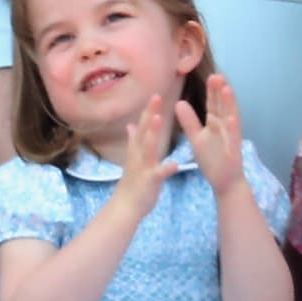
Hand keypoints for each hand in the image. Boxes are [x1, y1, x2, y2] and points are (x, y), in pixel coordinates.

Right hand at [114, 95, 178, 218]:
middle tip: (156, 96)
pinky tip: (176, 164)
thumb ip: (134, 141)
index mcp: (138, 149)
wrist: (125, 207)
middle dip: (150, 113)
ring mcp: (143, 167)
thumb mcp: (133, 158)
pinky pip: (159, 174)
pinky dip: (166, 168)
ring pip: (148, 148)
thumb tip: (131, 125)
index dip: (148, 110)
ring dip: (152, 133)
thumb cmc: (132, 182)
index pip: (143, 125)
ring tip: (159, 119)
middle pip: (144, 131)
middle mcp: (138, 155)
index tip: (156, 94)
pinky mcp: (150, 181)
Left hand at [176, 74, 245, 197]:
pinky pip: (233, 138)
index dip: (212, 91)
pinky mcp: (233, 151)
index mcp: (216, 125)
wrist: (224, 182)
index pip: (214, 105)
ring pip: (231, 118)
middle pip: (223, 107)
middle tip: (217, 75)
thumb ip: (189, 121)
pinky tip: (231, 118)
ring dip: (229, 105)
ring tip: (227, 89)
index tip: (210, 76)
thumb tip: (179, 102)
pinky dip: (232, 128)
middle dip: (220, 92)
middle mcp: (225, 128)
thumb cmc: (212, 160)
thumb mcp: (197, 138)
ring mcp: (231, 138)